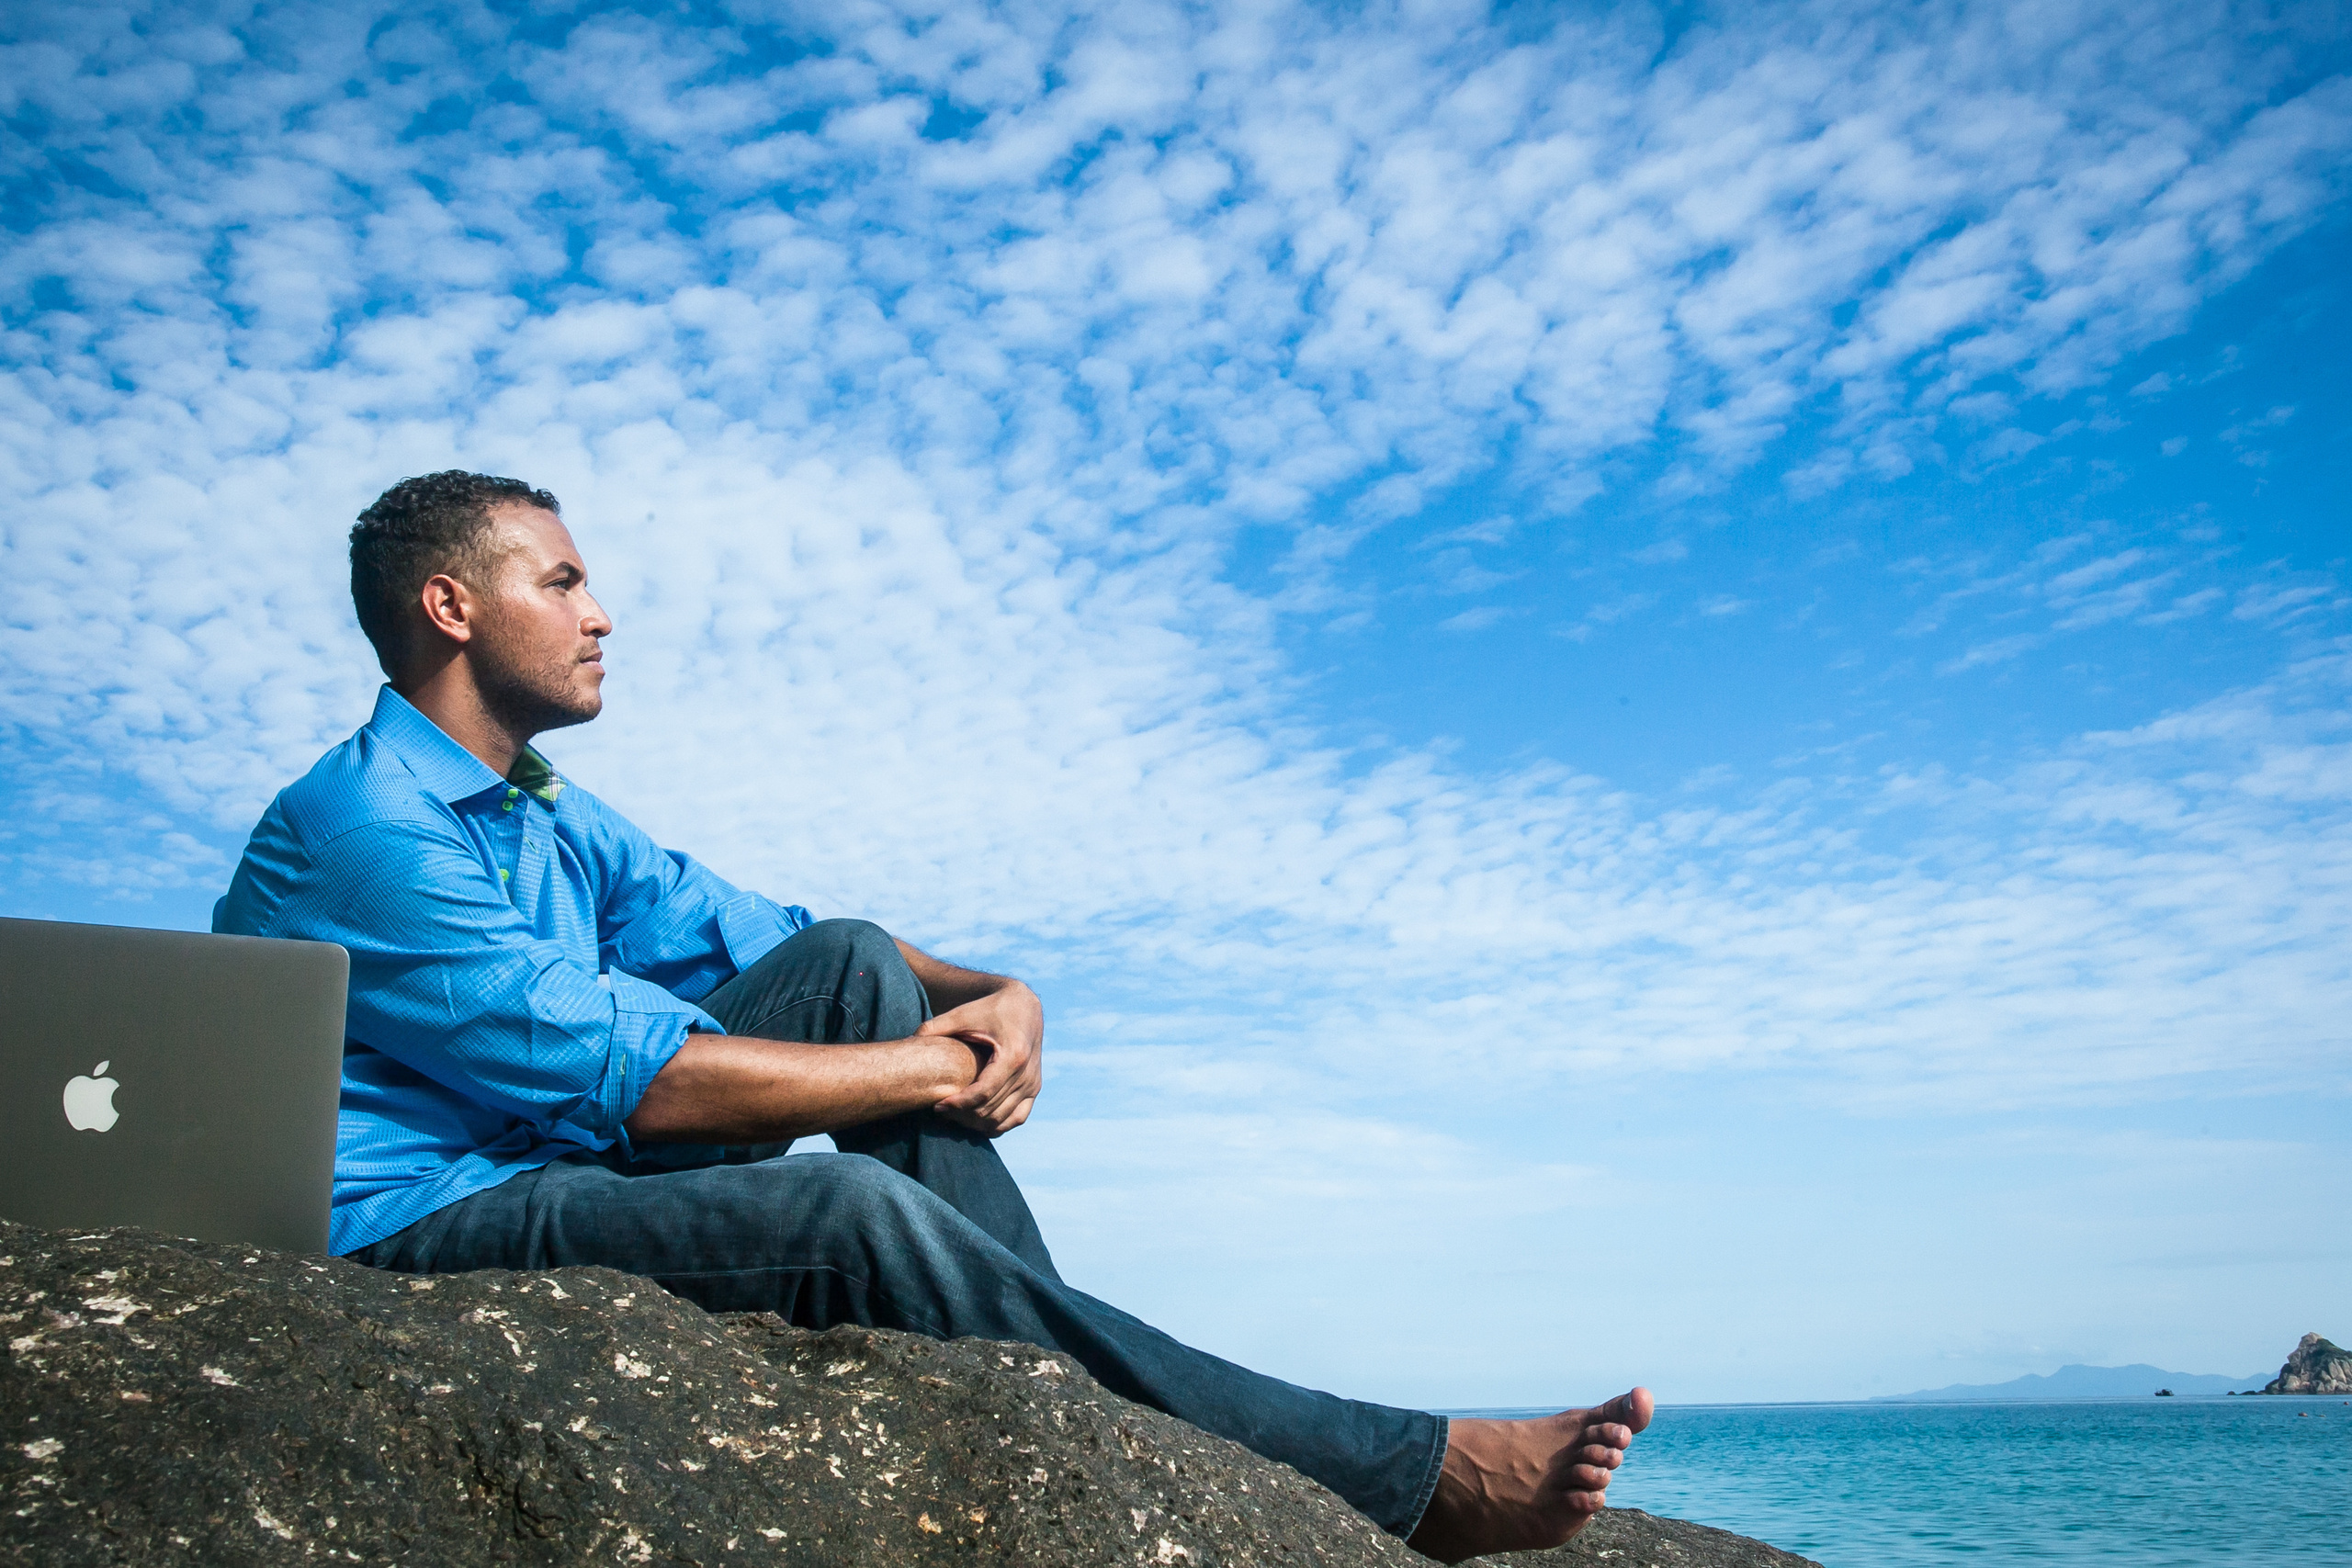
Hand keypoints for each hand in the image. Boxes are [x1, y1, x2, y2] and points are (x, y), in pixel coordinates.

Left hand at [920, 979, 1042, 1134]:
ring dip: (976, 1123)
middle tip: (940, 1110)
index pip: (983, 1093)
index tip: (937, 1105)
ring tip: (954, 1115)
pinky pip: (1016, 1118)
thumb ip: (935, 1027)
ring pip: (1002, 1120)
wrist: (1023, 1005)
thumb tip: (909, 1042)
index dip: (958, 1104)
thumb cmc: (990, 1009)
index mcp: (1013, 1055)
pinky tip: (975, 1119)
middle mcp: (1026, 1074)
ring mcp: (1033, 1083)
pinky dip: (996, 1125)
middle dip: (962, 1115)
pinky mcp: (1034, 1088)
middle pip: (990, 1110)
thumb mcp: (962, 1014)